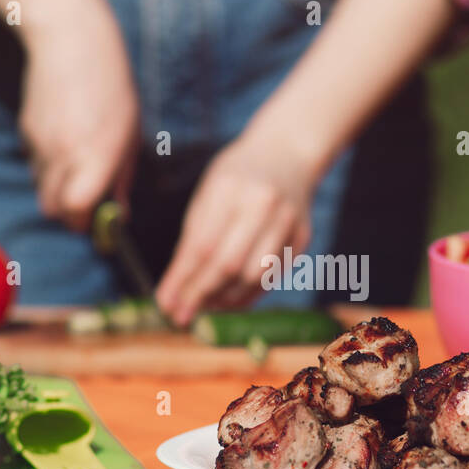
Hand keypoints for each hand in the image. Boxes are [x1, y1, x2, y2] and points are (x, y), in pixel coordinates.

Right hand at [19, 0, 138, 232]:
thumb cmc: (112, 87)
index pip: (76, 210)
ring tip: (78, 168)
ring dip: (58, 191)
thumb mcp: (130, 134)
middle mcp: (64, 154)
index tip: (98, 219)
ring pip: (42, 190)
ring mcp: (41, 144)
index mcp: (95, 156)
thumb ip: (122, 178)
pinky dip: (48, 168)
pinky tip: (64, 141)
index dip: (85, 222)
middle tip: (88, 203)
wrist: (71, 41)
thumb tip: (119, 213)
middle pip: (53, 210)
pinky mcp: (26, 132)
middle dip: (70, 214)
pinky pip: (35, 165)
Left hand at [156, 132, 319, 325]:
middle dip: (200, 295)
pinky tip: (229, 300)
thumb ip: (193, 237)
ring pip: (254, 276)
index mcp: (230, 188)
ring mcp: (288, 220)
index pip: (202, 246)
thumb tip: (175, 288)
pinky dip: (248, 294)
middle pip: (229, 264)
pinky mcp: (302, 236)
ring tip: (204, 308)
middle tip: (181, 316)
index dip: (182, 280)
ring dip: (225, 299)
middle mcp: (263, 204)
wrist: (287, 152)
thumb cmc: (237, 176)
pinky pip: (272, 276)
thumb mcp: (209, 194)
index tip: (165, 303)